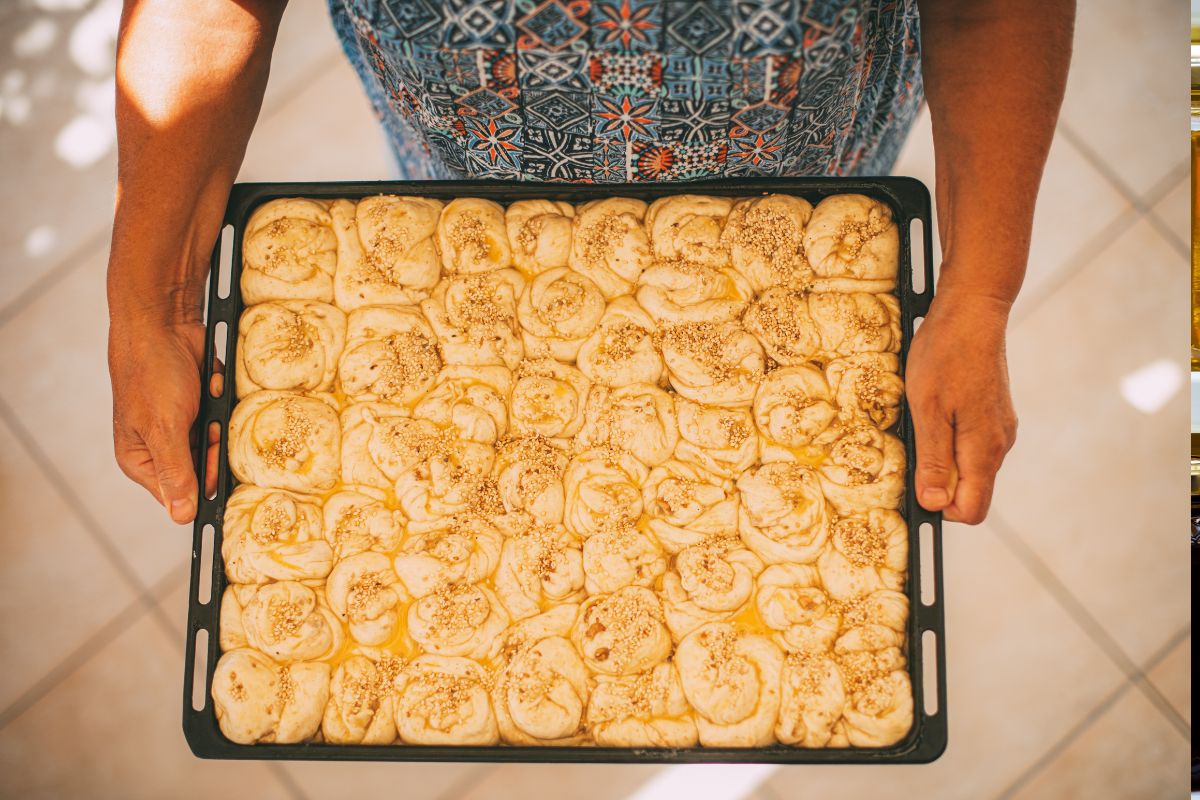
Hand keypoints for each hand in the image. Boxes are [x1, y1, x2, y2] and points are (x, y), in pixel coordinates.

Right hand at [109, 318, 220, 523]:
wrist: (164, 322)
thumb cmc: (152, 373)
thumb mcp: (164, 428)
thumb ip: (176, 473)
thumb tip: (183, 516)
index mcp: (140, 460)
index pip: (179, 494)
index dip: (203, 482)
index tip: (217, 462)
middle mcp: (158, 447)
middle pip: (203, 470)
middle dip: (213, 444)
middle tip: (209, 423)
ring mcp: (179, 426)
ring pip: (216, 441)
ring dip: (217, 418)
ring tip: (204, 396)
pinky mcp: (198, 406)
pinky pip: (221, 415)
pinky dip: (219, 398)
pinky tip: (208, 382)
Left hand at [904, 291, 1017, 523]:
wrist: (973, 310)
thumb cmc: (946, 354)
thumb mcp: (928, 409)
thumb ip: (934, 460)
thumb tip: (935, 504)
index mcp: (984, 449)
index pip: (971, 510)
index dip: (941, 507)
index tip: (915, 484)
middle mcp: (999, 444)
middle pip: (971, 491)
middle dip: (939, 483)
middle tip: (912, 446)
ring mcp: (999, 428)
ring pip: (970, 466)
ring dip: (942, 457)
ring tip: (921, 421)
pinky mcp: (993, 414)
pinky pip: (971, 444)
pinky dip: (950, 439)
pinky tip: (934, 411)